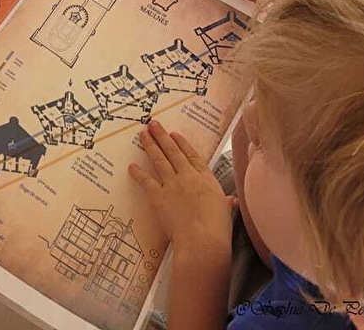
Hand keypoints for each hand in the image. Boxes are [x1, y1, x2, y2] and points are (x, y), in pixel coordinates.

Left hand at [129, 121, 234, 256]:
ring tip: (142, 134)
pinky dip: (138, 173)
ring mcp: (173, 184)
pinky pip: (146, 181)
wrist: (203, 241)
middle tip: (153, 124)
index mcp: (206, 178)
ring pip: (159, 160)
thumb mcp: (225, 212)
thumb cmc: (218, 229)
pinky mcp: (159, 196)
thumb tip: (231, 201)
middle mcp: (188, 176)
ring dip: (150, 145)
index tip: (174, 134)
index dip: (182, 143)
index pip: (192, 155)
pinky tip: (131, 166)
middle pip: (173, 152)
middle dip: (162, 136)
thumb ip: (225, 203)